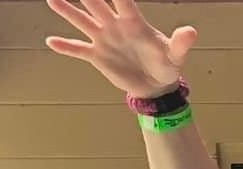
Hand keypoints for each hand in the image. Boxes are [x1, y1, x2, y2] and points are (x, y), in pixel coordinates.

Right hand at [44, 0, 196, 97]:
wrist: (156, 86)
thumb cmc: (166, 64)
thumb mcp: (175, 55)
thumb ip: (181, 43)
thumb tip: (191, 31)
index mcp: (134, 22)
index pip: (122, 0)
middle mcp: (115, 26)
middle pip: (96, 4)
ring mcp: (104, 40)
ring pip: (82, 22)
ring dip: (67, 11)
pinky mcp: (98, 56)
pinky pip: (79, 50)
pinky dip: (66, 47)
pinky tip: (51, 41)